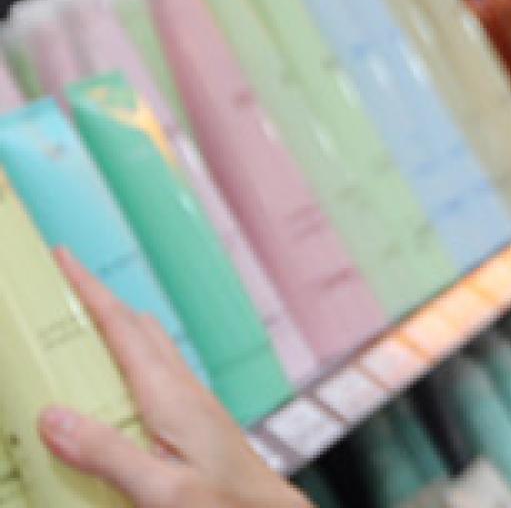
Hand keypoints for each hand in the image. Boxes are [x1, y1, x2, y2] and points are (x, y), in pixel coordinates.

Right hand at [38, 249, 310, 507]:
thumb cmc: (226, 506)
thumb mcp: (160, 489)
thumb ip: (107, 453)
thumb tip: (53, 417)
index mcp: (172, 399)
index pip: (123, 330)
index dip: (90, 292)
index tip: (64, 258)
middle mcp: (186, 394)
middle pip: (139, 331)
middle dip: (100, 303)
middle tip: (64, 286)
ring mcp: (196, 408)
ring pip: (151, 353)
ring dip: (116, 333)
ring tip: (81, 329)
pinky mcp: (199, 427)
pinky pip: (157, 380)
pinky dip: (129, 366)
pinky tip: (117, 387)